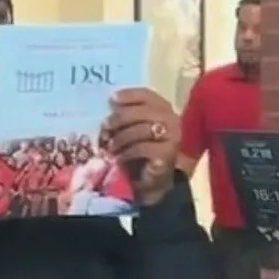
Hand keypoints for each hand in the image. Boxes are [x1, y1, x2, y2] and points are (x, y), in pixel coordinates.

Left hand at [103, 89, 179, 205]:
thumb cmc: (139, 154)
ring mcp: (173, 137)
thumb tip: (111, 105)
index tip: (111, 101)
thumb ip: (124, 117)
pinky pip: (143, 147)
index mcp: (164, 109)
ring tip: (109, 147)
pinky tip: (118, 158)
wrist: (152, 183)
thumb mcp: (130, 130)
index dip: (129, 95)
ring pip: (142, 129)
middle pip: (143, 111)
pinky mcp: (168, 154)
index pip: (147, 95)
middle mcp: (172, 120)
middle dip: (121, 118)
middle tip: (105, 127)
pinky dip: (127, 152)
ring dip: (121, 137)